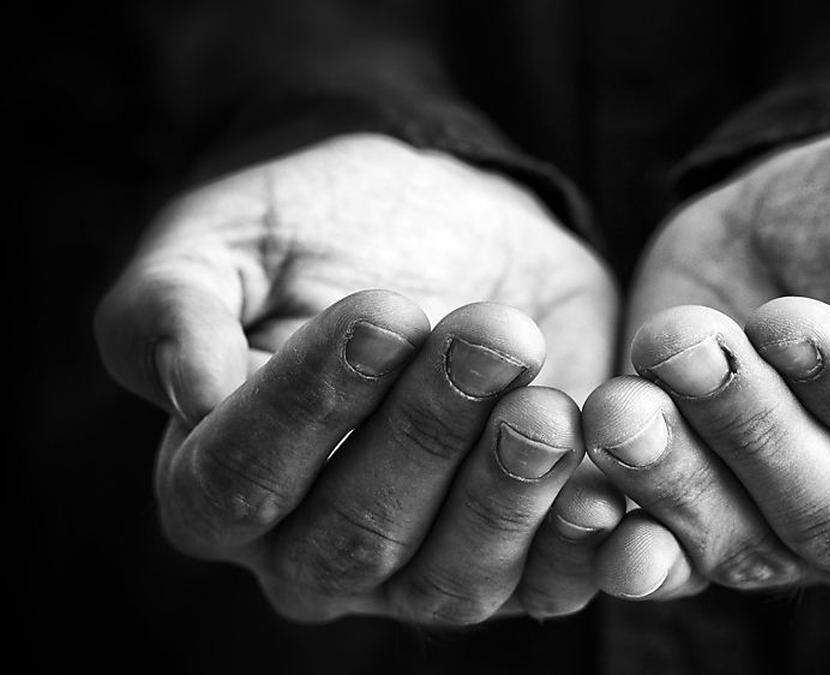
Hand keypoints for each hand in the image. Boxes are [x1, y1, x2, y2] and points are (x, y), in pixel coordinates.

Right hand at [95, 135, 622, 623]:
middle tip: (488, 336)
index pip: (237, 480)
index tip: (381, 314)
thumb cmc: (323, 230)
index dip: (307, 404)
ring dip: (506, 493)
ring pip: (452, 580)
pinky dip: (581, 548)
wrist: (450, 221)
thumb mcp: (229, 239)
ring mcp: (418, 570)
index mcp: (216, 482)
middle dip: (427, 434)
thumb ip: (176, 307)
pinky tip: (609, 488)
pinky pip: (548, 586)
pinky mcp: (520, 557)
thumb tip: (189, 391)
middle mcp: (309, 551)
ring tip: (546, 403)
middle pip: (354, 537)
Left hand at [584, 122, 829, 599]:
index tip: (786, 321)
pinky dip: (629, 548)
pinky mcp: (709, 525)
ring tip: (620, 402)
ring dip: (675, 481)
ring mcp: (801, 541)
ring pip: (746, 548)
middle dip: (752, 433)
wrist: (786, 215)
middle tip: (684, 343)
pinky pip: (671, 564)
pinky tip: (590, 510)